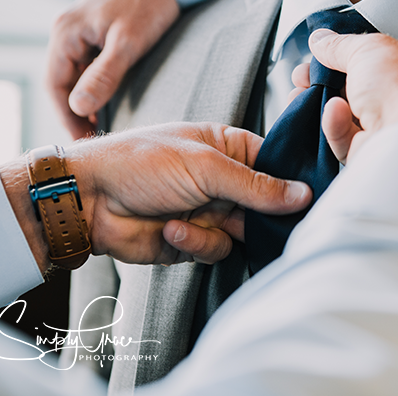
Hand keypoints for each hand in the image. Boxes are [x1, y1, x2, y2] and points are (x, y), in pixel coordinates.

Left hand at [4, 123, 311, 270]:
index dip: (292, 181)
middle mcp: (224, 180)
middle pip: (267, 205)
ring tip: (187, 221)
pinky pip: (217, 251)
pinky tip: (171, 230)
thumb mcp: (205, 167)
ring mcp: (211, 212)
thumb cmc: (140, 164)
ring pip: (245, 234)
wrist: (88, 200)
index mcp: (229, 148)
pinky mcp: (195, 241)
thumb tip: (304, 194)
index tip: (309, 197)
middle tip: (257, 219)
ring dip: (217, 231)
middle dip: (262, 216)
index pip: (276, 164)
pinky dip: (195, 243)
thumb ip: (257, 185)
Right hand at [45, 0, 178, 138]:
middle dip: (75, 112)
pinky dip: (96, 86)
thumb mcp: (128, 43)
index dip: (66, 116)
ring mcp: (82, 31)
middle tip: (92, 141)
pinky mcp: (98, 32)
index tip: (82, 141)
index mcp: (66, 32)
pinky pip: (89, 65)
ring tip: (99, 129)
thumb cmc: (150, 4)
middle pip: (63, 81)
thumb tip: (79, 107)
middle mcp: (67, 31)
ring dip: (86, 100)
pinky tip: (109, 104)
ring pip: (77, 74)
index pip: (55, 84)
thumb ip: (104, 76)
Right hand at [304, 29, 397, 162]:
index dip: (362, 55)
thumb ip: (341, 45)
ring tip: (304, 91)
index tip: (333, 54)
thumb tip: (323, 41)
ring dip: (327, 102)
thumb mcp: (370, 49)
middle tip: (309, 73)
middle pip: (371, 90)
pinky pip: (352, 141)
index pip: (397, 60)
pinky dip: (337, 126)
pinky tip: (333, 112)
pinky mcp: (382, 159)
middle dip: (334, 80)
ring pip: (357, 117)